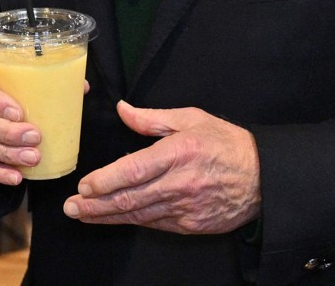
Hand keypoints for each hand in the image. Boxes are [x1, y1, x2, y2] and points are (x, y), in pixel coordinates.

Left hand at [63, 100, 260, 234]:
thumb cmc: (226, 143)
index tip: (84, 185)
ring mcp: (185, 208)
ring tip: (83, 215)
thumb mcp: (191, 118)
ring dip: (107, 217)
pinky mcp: (191, 225)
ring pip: (138, 215)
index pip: (133, 170)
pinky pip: (155, 224)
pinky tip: (115, 218)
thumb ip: (152, 118)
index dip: (105, 180)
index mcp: (178, 152)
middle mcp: (180, 183)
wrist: (263, 177)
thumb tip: (122, 109)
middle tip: (71, 207)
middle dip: (95, 205)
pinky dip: (132, 221)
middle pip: (129, 198)